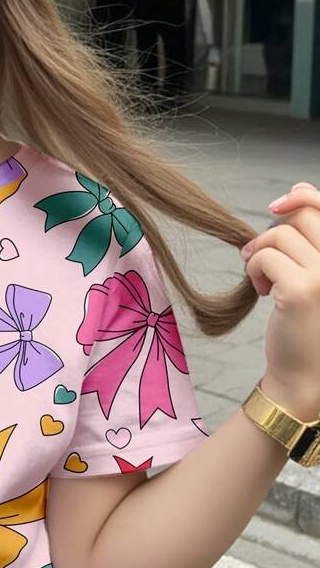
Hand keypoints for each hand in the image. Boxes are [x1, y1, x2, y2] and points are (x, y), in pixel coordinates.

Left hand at [241, 181, 319, 417]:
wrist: (308, 375)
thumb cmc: (310, 321)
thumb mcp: (317, 272)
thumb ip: (311, 237)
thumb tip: (295, 192)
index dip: (301, 196)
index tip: (277, 206)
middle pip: (301, 216)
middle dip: (274, 234)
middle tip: (261, 261)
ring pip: (279, 236)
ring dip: (260, 254)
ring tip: (265, 282)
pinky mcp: (304, 289)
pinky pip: (264, 256)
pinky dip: (254, 270)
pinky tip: (263, 293)